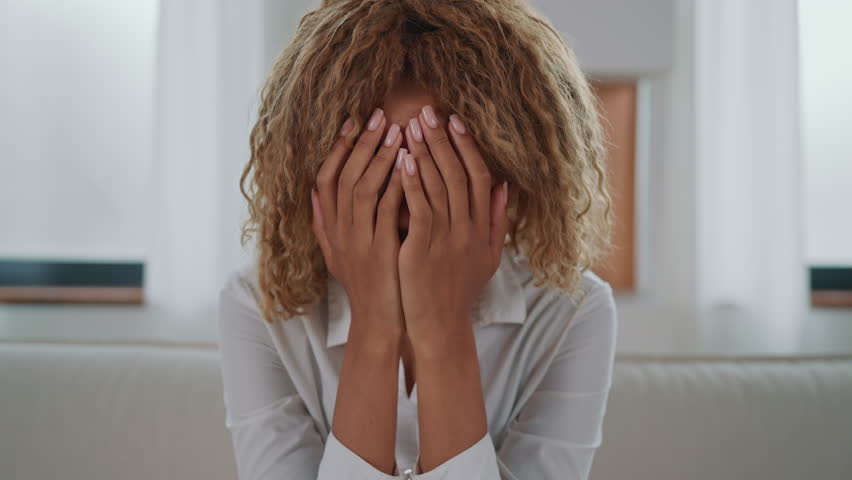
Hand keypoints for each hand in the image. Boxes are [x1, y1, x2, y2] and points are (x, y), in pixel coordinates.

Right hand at [312, 108, 407, 342]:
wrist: (379, 323)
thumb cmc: (365, 286)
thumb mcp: (336, 255)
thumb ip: (324, 224)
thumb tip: (312, 193)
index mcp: (330, 229)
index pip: (326, 178)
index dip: (338, 148)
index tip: (352, 121)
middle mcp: (339, 232)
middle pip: (345, 177)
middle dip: (362, 143)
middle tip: (379, 115)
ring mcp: (359, 242)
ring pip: (364, 189)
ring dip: (381, 157)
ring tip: (398, 131)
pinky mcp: (381, 251)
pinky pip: (388, 211)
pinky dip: (398, 185)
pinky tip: (411, 165)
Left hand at [398, 106, 508, 354]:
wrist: (440, 327)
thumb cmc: (459, 291)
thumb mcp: (487, 257)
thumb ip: (497, 222)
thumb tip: (505, 187)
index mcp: (482, 229)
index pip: (480, 178)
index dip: (468, 147)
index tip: (455, 121)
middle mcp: (469, 230)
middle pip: (459, 175)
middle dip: (443, 140)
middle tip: (428, 112)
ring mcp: (447, 240)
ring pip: (439, 187)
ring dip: (426, 154)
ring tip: (412, 126)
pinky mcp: (423, 251)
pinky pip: (419, 210)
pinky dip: (412, 183)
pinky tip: (402, 161)